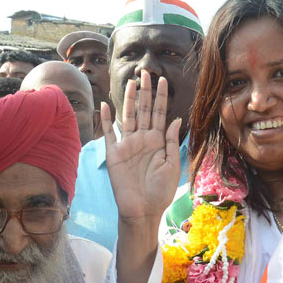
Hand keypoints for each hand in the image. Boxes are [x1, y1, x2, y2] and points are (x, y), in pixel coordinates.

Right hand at [101, 71, 181, 224]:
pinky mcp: (114, 154)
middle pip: (144, 110)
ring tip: (131, 82)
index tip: (162, 80)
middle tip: (146, 72)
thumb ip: (172, 142)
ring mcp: (127, 145)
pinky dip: (107, 120)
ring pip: (128, 116)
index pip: (160, 114)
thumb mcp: (172, 166)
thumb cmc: (160, 191)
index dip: (161, 97)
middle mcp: (142, 139)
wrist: (143, 210)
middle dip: (146, 92)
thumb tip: (176, 119)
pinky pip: (110, 133)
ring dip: (129, 99)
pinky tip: (106, 105)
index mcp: (158, 142)